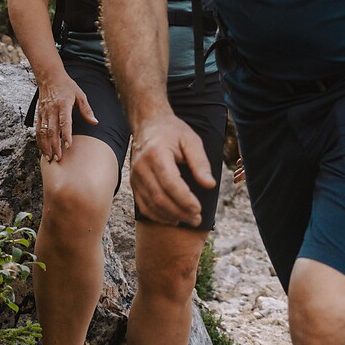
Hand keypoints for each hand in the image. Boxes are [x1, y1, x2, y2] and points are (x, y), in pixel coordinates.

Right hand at [34, 72, 93, 163]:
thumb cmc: (67, 86)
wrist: (49, 77)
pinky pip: (38, 129)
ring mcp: (44, 112)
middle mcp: (52, 109)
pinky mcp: (39, 114)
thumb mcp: (80, 95)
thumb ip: (87, 110)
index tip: (68, 146)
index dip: (66, 135)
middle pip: (52, 130)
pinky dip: (39, 141)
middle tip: (58, 158)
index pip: (64, 122)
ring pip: (43, 132)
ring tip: (49, 158)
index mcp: (63, 105)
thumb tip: (95, 122)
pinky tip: (43, 149)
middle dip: (54, 146)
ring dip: (46, 146)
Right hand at [131, 112, 213, 226]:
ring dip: (171, 216)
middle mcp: (142, 166)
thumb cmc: (172, 131)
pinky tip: (173, 219)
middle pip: (160, 197)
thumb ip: (200, 162)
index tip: (199, 209)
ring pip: (151, 204)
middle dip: (180, 211)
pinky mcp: (134, 183)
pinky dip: (158, 216)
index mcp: (156, 153)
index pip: (170, 182)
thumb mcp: (191, 140)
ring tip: (189, 220)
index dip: (184, 199)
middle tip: (197, 219)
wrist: (148, 124)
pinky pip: (143, 205)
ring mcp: (135, 176)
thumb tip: (210, 185)